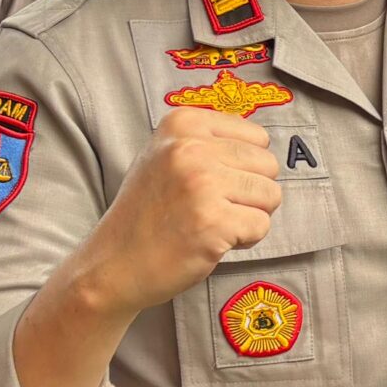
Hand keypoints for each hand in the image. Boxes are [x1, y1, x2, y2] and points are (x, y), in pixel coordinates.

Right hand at [79, 107, 281, 315]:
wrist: (115, 263)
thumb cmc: (148, 211)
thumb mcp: (165, 155)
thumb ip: (208, 141)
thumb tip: (262, 142)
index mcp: (183, 123)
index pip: (257, 136)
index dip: (243, 167)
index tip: (211, 183)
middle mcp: (191, 147)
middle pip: (268, 164)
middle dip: (251, 192)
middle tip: (214, 208)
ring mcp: (202, 183)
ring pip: (271, 194)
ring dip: (249, 215)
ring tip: (212, 223)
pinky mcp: (214, 222)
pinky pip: (261, 226)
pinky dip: (245, 240)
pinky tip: (212, 241)